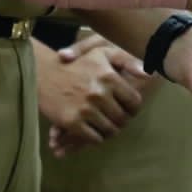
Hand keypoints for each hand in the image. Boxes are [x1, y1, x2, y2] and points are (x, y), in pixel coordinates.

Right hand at [35, 37, 147, 157]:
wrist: (44, 74)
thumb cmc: (78, 64)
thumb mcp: (103, 53)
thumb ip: (127, 61)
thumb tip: (147, 73)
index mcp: (109, 77)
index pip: (134, 102)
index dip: (133, 108)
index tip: (128, 109)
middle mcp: (99, 93)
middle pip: (122, 118)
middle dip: (121, 121)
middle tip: (115, 119)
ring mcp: (85, 109)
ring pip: (109, 130)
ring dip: (109, 130)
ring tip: (105, 124)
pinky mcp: (72, 122)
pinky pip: (94, 138)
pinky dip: (96, 137)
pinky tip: (93, 129)